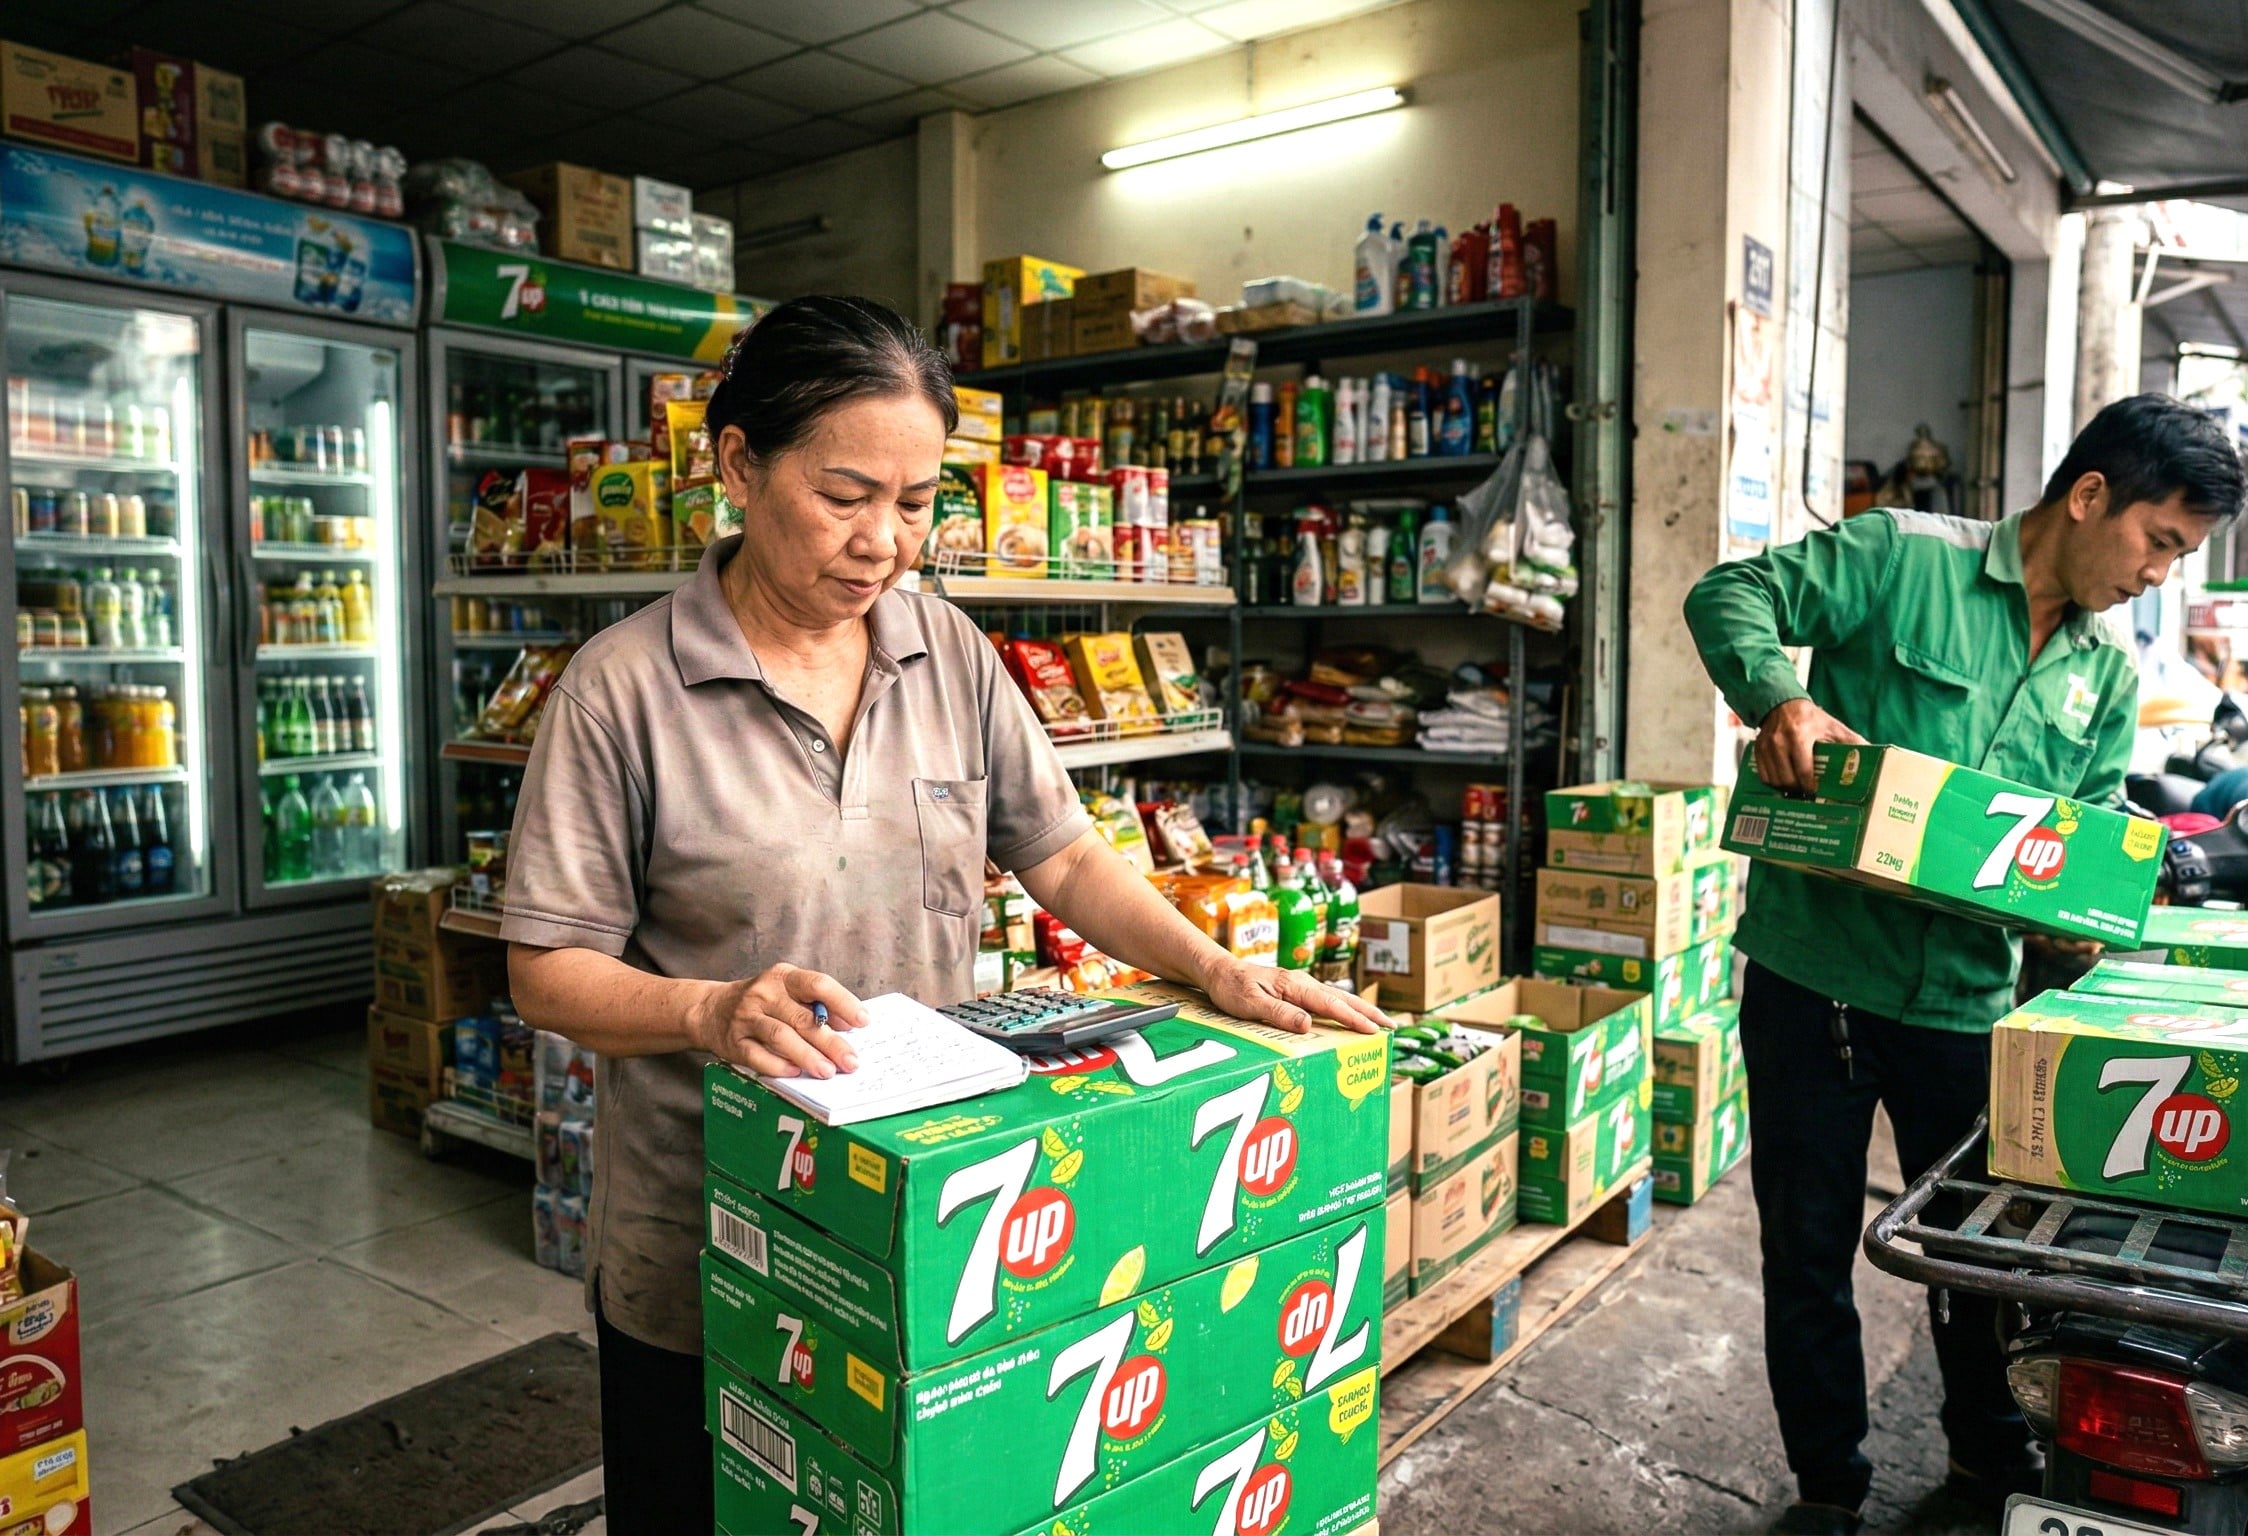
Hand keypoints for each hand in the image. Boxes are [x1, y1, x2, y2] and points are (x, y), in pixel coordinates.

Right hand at [691, 963, 866, 1077]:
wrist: (710, 1009)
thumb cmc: (762, 1002)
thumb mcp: (788, 992)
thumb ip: (817, 1005)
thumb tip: (849, 1024)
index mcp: (784, 977)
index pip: (818, 984)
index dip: (843, 1002)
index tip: (864, 1021)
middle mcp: (764, 993)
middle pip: (803, 1018)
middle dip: (831, 1042)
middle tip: (851, 1061)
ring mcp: (747, 1017)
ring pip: (781, 1037)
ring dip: (807, 1056)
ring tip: (827, 1072)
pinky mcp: (734, 1041)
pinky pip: (757, 1055)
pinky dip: (777, 1065)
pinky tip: (794, 1074)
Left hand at [1199, 958, 1389, 1034]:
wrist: (1218, 971)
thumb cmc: (1231, 987)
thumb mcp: (1250, 1003)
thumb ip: (1280, 1013)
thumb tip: (1309, 1024)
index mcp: (1295, 985)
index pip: (1331, 1005)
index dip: (1354, 1019)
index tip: (1374, 1030)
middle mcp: (1302, 983)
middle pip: (1342, 999)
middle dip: (1368, 1013)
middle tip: (1392, 1026)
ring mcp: (1300, 986)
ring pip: (1337, 998)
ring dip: (1359, 1010)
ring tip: (1379, 1022)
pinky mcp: (1295, 990)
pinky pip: (1326, 999)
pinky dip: (1343, 1007)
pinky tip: (1348, 1015)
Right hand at [1754, 697, 1865, 791]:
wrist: (1782, 704)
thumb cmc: (1811, 718)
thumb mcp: (1833, 727)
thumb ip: (1852, 740)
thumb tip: (1873, 753)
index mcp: (1799, 736)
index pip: (1803, 771)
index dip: (1810, 786)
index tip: (1817, 793)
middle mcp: (1779, 742)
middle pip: (1787, 779)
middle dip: (1798, 790)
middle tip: (1807, 794)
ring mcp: (1766, 747)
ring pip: (1774, 780)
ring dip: (1785, 789)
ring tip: (1796, 791)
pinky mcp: (1757, 750)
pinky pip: (1763, 776)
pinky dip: (1773, 783)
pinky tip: (1784, 783)